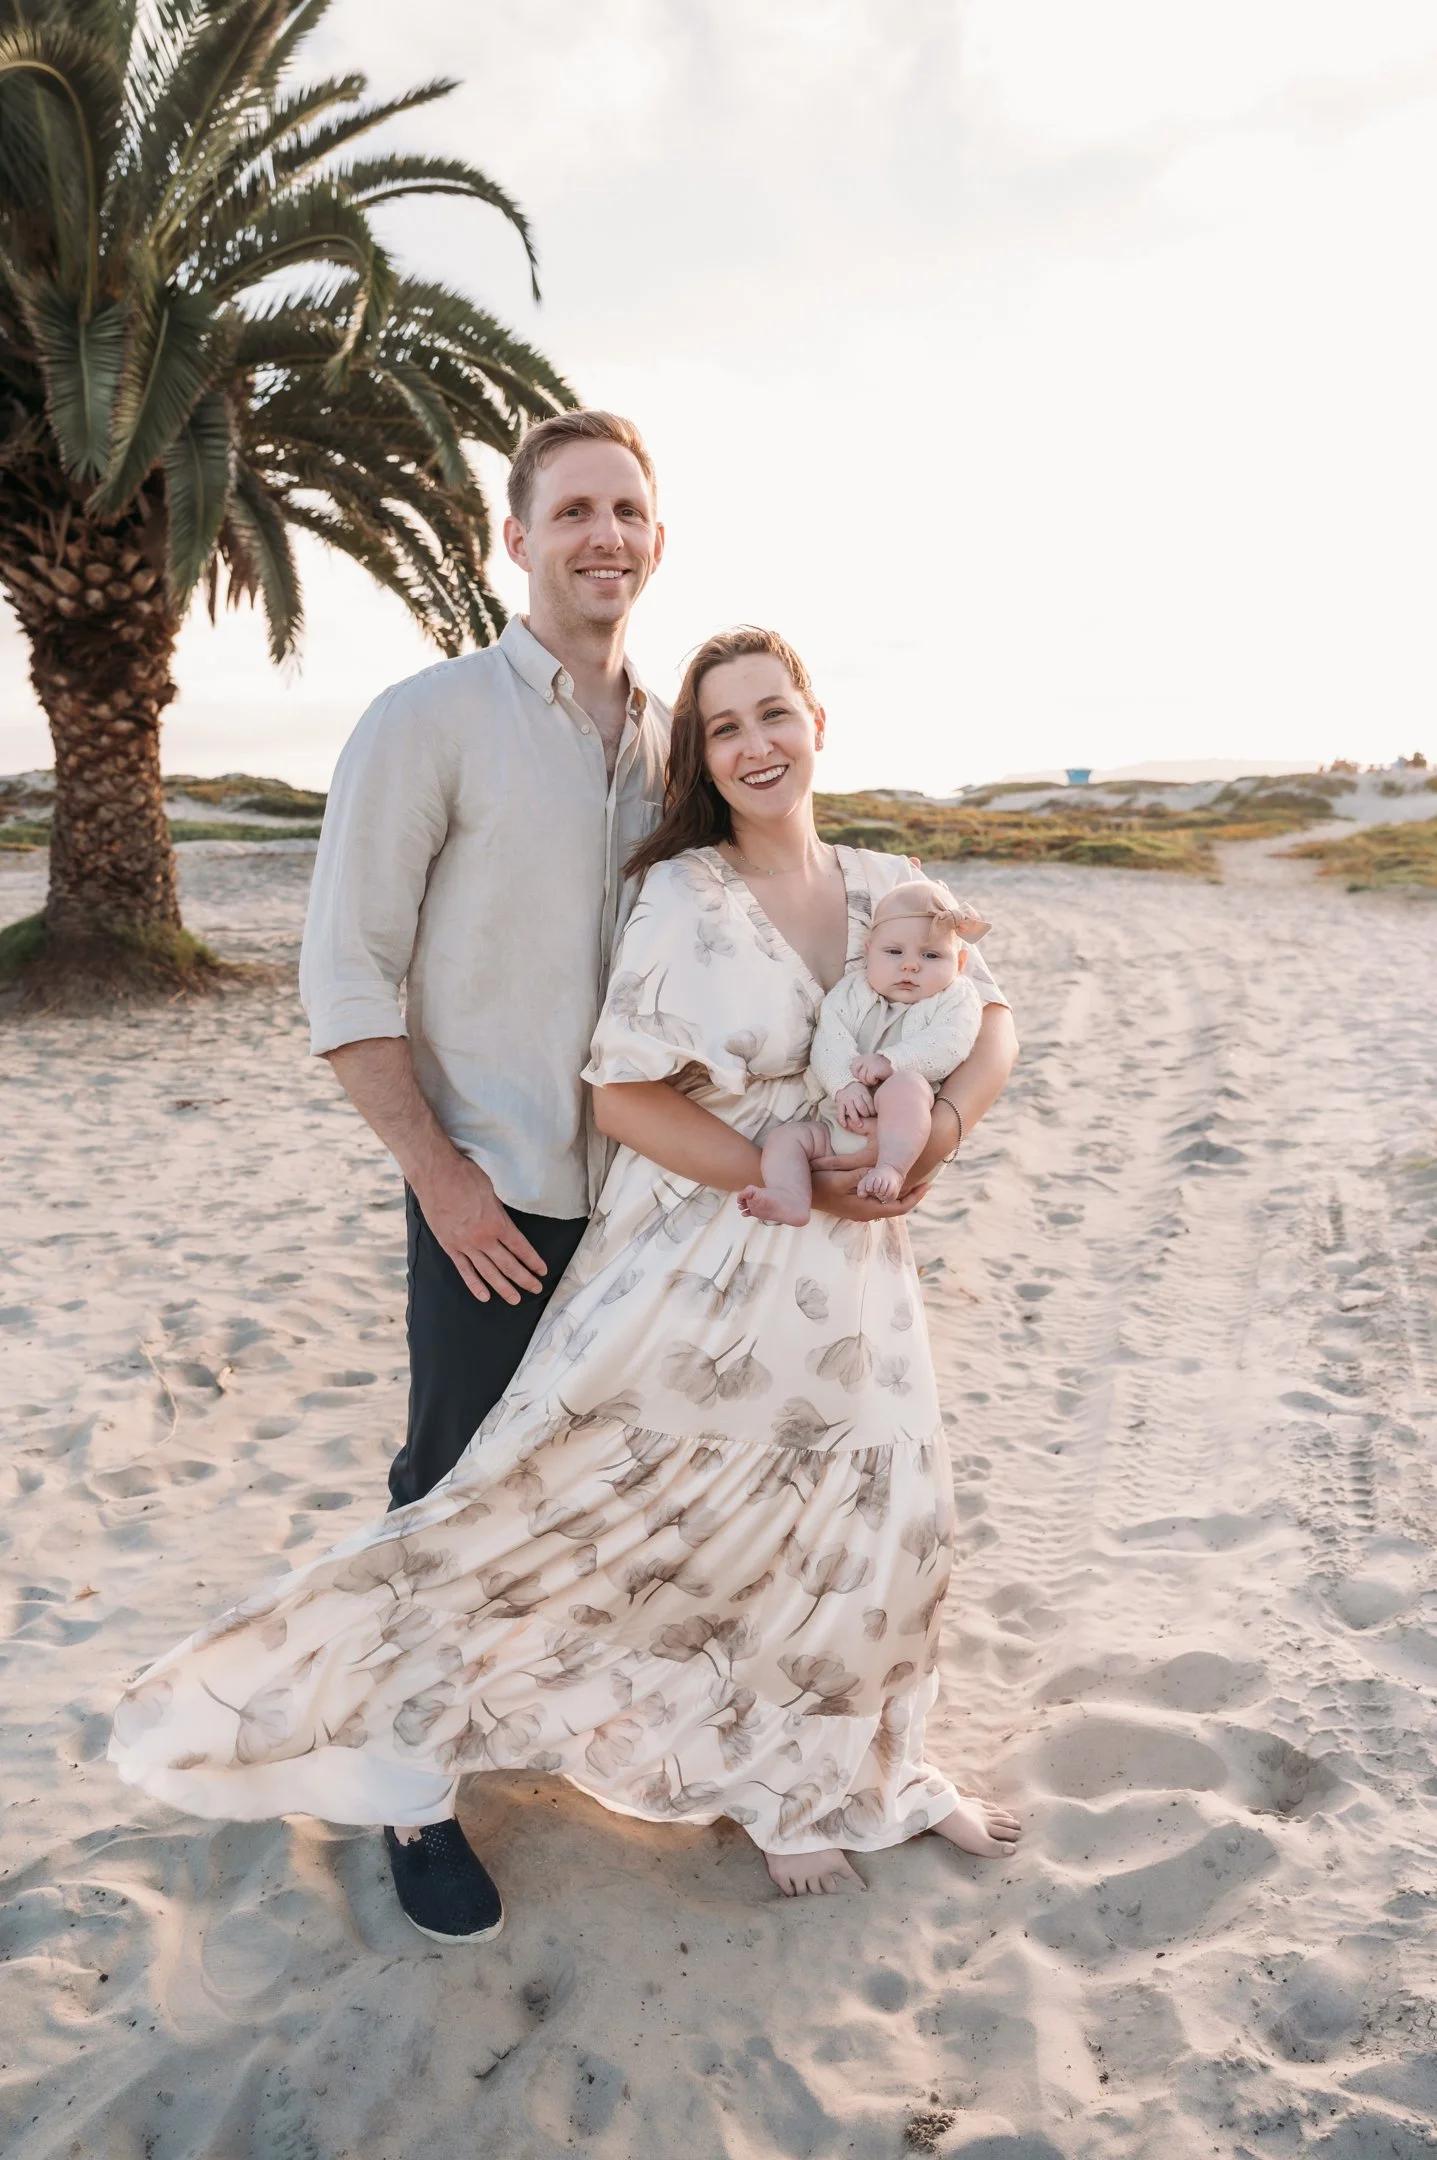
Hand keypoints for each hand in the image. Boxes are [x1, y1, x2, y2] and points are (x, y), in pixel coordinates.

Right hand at [411, 1151, 546, 1304]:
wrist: (435, 1174)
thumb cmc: (465, 1176)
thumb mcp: (492, 1191)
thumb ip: (499, 1211)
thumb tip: (504, 1221)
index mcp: (497, 1222)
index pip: (520, 1248)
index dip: (533, 1261)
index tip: (542, 1270)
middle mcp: (483, 1238)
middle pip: (508, 1264)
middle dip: (524, 1278)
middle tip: (536, 1289)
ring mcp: (465, 1245)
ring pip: (488, 1272)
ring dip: (503, 1287)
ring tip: (515, 1299)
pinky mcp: (450, 1246)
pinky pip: (464, 1270)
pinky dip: (474, 1284)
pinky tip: (484, 1296)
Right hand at [811, 1166, 928, 1221]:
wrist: (801, 1194)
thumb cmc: (819, 1186)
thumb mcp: (839, 1179)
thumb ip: (860, 1178)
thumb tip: (880, 1177)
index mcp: (867, 1209)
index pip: (899, 1207)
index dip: (915, 1197)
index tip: (927, 1184)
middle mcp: (866, 1213)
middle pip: (896, 1207)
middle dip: (911, 1194)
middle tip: (924, 1180)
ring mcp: (860, 1211)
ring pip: (887, 1204)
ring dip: (900, 1193)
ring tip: (911, 1179)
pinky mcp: (854, 1205)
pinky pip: (878, 1201)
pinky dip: (888, 1193)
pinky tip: (889, 1181)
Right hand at [834, 1080, 874, 1130]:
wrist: (844, 1084)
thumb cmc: (859, 1091)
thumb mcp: (866, 1091)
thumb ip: (872, 1098)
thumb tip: (881, 1108)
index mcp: (863, 1092)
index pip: (869, 1102)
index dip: (873, 1110)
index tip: (874, 1115)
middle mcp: (854, 1095)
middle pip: (861, 1107)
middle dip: (865, 1114)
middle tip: (867, 1118)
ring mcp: (846, 1099)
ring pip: (851, 1110)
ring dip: (856, 1119)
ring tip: (860, 1125)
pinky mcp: (839, 1103)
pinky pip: (840, 1112)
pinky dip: (842, 1119)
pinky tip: (845, 1125)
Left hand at [851, 1054, 891, 1087]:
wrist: (896, 1067)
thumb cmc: (881, 1071)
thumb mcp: (868, 1069)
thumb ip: (860, 1071)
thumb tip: (852, 1079)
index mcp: (862, 1057)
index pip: (853, 1067)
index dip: (859, 1074)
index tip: (869, 1072)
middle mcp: (865, 1058)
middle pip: (857, 1074)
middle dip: (864, 1078)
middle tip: (874, 1075)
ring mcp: (870, 1062)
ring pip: (863, 1078)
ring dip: (870, 1081)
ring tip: (877, 1076)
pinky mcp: (874, 1068)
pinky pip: (869, 1079)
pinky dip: (874, 1081)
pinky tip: (880, 1077)